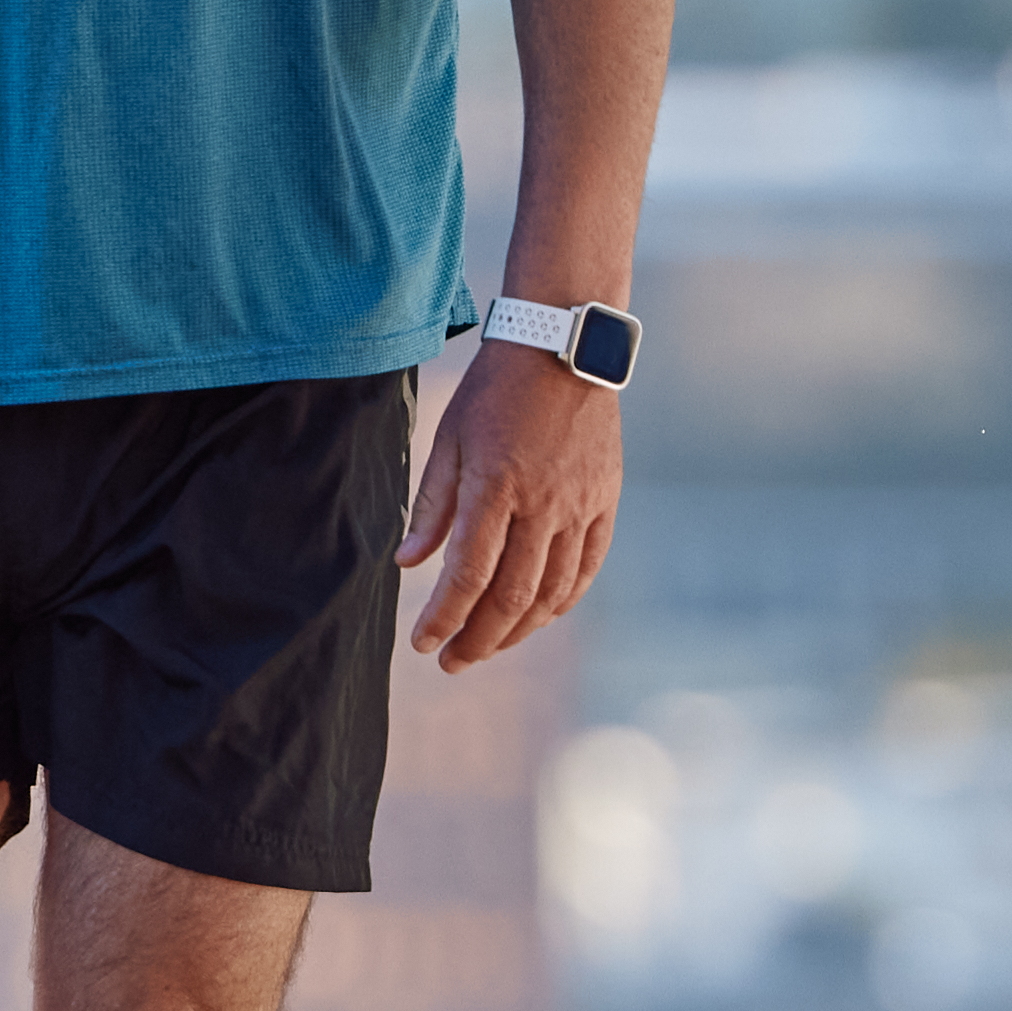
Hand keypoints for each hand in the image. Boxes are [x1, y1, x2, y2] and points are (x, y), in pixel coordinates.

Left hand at [402, 341, 621, 668]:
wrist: (563, 348)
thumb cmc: (494, 392)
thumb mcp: (449, 439)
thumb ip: (432, 506)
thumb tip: (406, 564)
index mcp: (495, 485)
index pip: (467, 573)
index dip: (443, 617)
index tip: (422, 642)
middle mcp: (542, 503)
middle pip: (511, 596)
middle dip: (478, 638)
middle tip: (451, 662)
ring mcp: (580, 505)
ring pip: (552, 591)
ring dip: (518, 629)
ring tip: (488, 644)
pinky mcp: (605, 501)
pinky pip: (586, 569)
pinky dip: (561, 602)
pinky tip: (536, 617)